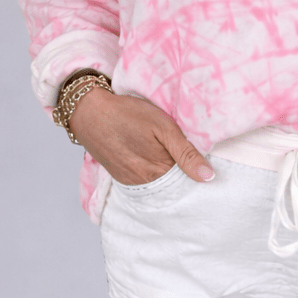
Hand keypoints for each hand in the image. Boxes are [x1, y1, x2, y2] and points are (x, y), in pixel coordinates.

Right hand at [66, 87, 214, 185]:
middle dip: (183, 175)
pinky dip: (153, 175)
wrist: (89, 112)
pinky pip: (144, 182)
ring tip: (170, 155)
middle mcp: (144, 183)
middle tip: (188, 157)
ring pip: (159, 184)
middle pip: (173, 185)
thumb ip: (186, 153)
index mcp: (158, 171)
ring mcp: (131, 182)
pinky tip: (155, 159)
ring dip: (168, 174)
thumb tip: (208, 177)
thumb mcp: (163, 127)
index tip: (203, 161)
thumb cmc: (128, 114)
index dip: (196, 171)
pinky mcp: (121, 178)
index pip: (188, 182)